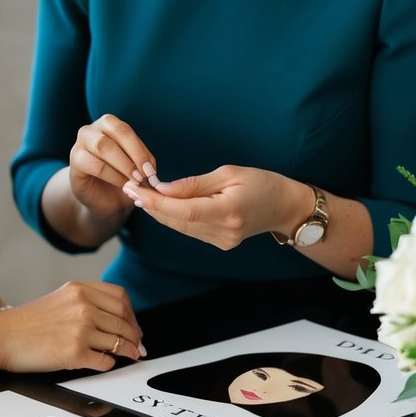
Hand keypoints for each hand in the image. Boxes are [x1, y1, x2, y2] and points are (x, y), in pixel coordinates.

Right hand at [0, 280, 145, 373]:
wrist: (1, 336)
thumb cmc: (25, 321)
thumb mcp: (58, 298)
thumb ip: (84, 302)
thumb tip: (114, 319)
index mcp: (79, 289)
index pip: (120, 298)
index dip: (131, 314)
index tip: (134, 325)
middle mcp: (83, 306)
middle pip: (124, 320)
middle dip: (135, 335)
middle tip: (138, 345)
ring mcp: (80, 329)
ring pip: (119, 341)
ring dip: (128, 351)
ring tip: (131, 356)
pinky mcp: (75, 353)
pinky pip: (105, 361)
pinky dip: (109, 364)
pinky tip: (105, 363)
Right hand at [69, 114, 157, 225]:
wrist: (101, 199)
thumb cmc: (120, 179)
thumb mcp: (136, 167)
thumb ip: (144, 162)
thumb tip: (150, 167)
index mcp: (107, 125)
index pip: (125, 130)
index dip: (140, 149)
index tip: (151, 170)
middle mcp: (91, 130)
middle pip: (116, 132)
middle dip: (134, 155)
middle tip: (144, 176)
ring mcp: (80, 144)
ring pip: (104, 146)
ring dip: (124, 166)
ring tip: (135, 181)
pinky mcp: (75, 162)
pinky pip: (95, 165)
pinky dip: (114, 176)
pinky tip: (124, 186)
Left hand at [123, 165, 308, 249]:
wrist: (286, 206)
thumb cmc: (261, 182)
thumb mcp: (228, 173)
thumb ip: (194, 184)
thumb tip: (162, 187)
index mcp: (227, 212)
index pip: (182, 209)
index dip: (155, 201)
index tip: (135, 188)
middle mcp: (224, 231)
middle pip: (177, 221)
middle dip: (151, 205)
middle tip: (129, 187)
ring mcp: (223, 241)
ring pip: (181, 227)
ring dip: (159, 211)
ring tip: (139, 193)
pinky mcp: (221, 243)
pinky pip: (190, 230)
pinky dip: (174, 217)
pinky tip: (160, 204)